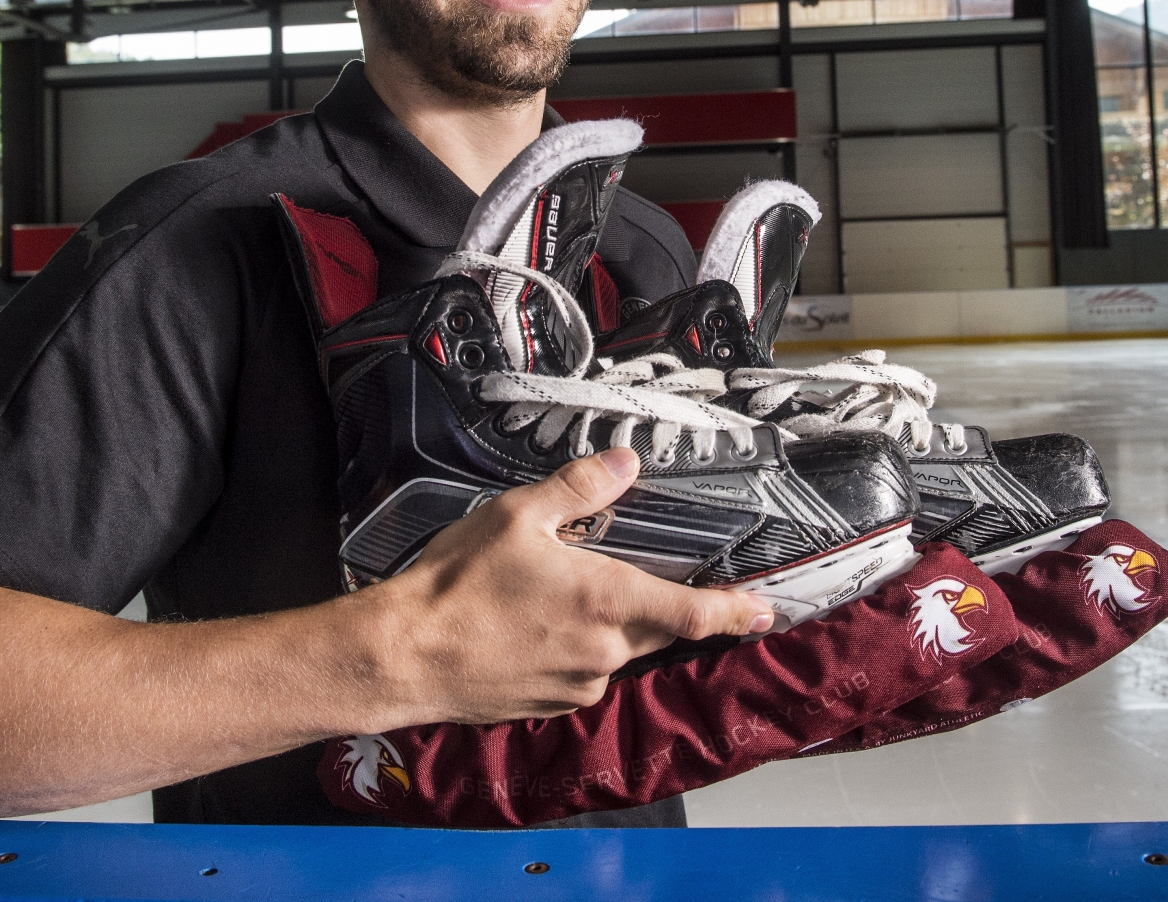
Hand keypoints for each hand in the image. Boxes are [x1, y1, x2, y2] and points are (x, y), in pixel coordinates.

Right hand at [354, 448, 773, 725]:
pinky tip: (530, 626)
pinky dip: (571, 648)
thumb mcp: (517, 516)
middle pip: (656, 628)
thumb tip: (624, 463)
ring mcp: (577, 684)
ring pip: (614, 650)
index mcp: (609, 601)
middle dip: (662, 605)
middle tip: (648, 579)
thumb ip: (579, 488)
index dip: (736, 612)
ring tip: (554, 597)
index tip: (764, 610)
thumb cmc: (455, 587)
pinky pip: (580, 672)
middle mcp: (604, 651)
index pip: (696, 613)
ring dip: (604, 624)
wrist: (403, 657)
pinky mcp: (548, 704)